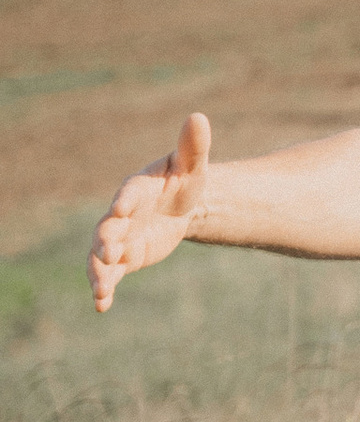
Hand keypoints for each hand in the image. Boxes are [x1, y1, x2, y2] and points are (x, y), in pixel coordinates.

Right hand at [90, 113, 213, 312]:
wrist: (181, 206)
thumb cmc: (184, 180)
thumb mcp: (193, 165)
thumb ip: (194, 145)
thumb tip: (198, 117)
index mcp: (137, 188)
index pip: (129, 193)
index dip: (126, 199)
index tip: (123, 207)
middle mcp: (120, 214)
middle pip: (108, 227)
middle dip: (106, 239)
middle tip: (109, 251)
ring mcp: (119, 237)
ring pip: (101, 255)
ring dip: (100, 270)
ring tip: (101, 287)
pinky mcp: (123, 257)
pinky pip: (110, 274)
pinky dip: (104, 288)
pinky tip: (102, 304)